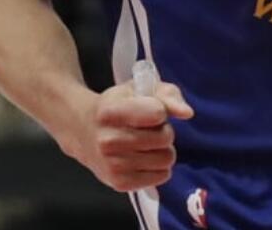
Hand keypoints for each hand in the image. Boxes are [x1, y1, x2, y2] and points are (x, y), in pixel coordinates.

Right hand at [68, 78, 193, 192]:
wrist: (84, 130)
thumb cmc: (118, 105)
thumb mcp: (139, 89)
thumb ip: (167, 95)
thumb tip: (187, 113)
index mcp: (111, 112)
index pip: (157, 113)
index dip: (160, 111)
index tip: (150, 110)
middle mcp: (108, 140)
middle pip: (165, 138)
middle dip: (163, 131)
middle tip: (149, 129)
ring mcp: (112, 165)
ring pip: (166, 159)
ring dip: (162, 150)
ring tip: (147, 143)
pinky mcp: (119, 183)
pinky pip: (161, 176)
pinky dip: (158, 167)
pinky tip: (144, 158)